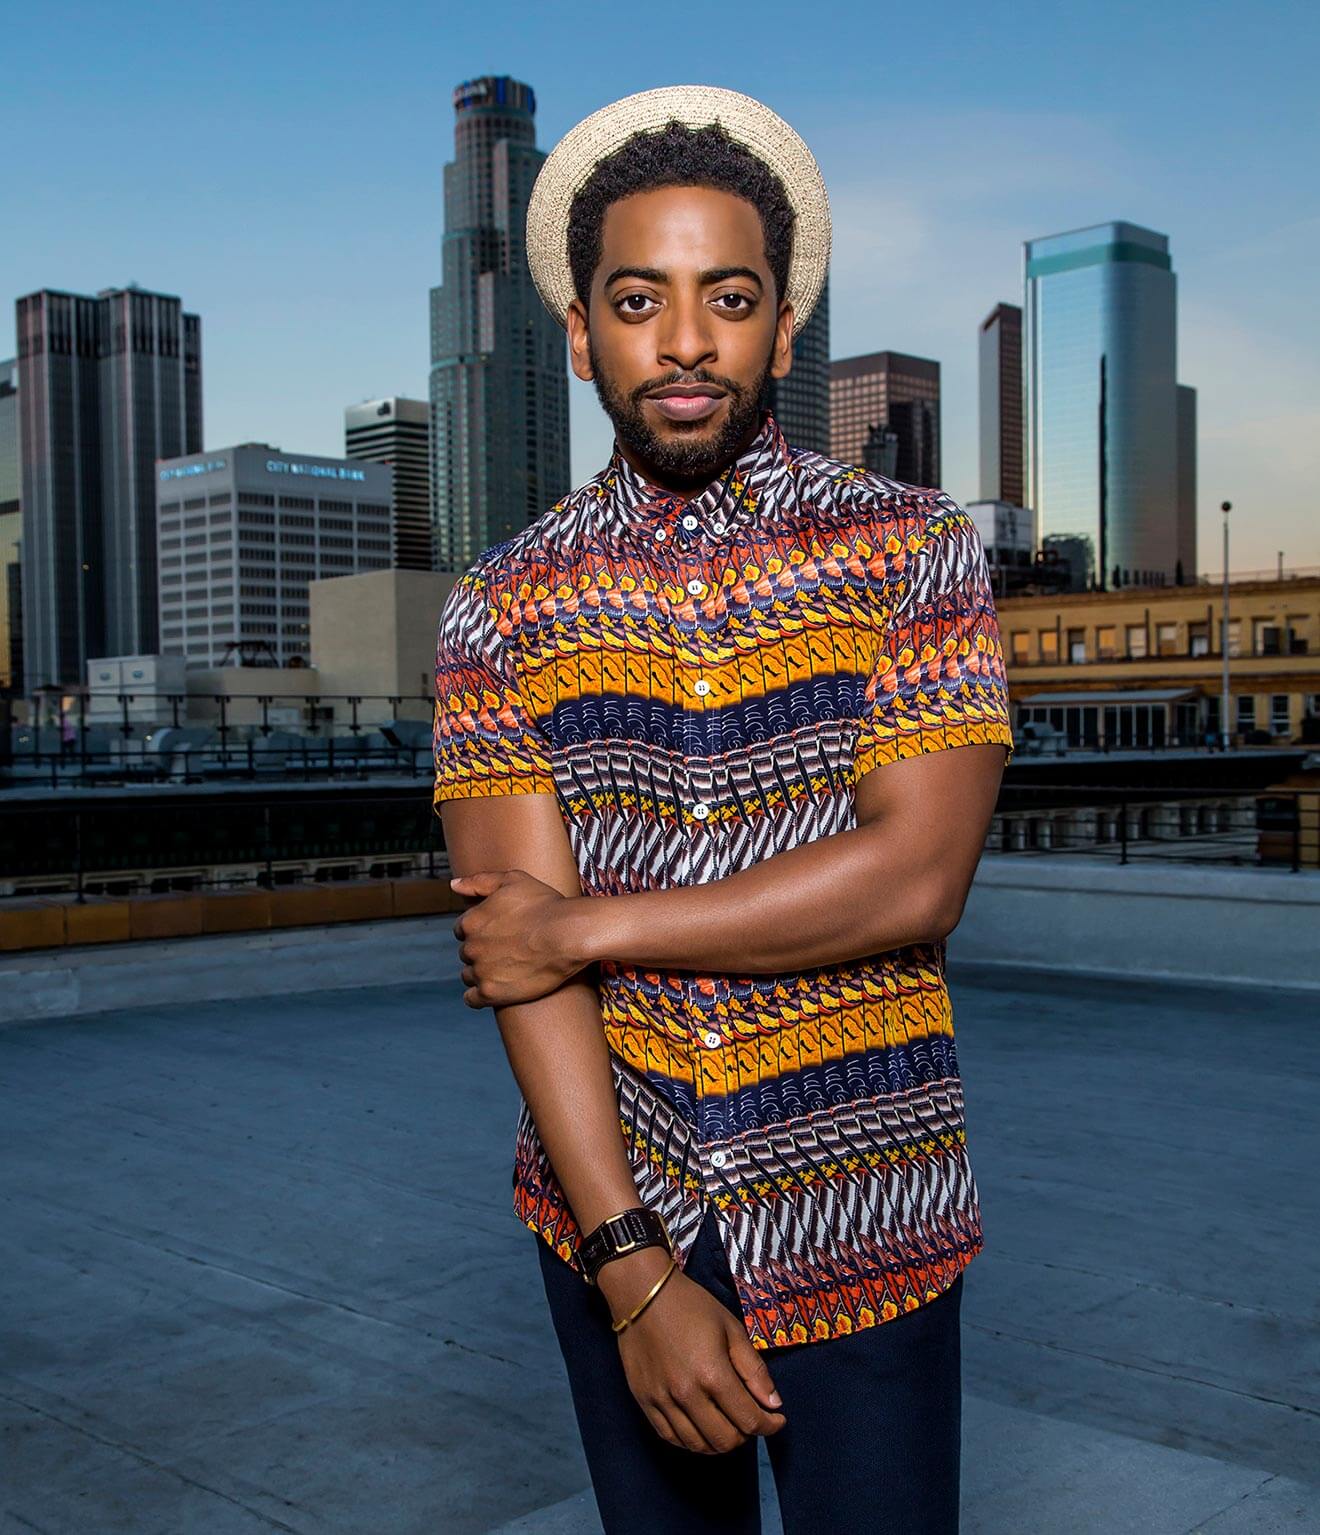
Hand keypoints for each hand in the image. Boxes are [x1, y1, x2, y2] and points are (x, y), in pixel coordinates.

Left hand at [450, 869, 591, 1006]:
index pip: (463, 930)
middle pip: (467, 953)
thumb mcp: (512, 880)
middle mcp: (470, 947)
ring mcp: (480, 972)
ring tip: (505, 970)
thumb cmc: (545, 905)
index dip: (480, 931)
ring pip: (469, 975)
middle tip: (506, 950)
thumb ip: (479, 882)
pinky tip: (494, 989)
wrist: (568, 934)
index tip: (498, 933)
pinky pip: (472, 999)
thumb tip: (454, 885)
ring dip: (481, 973)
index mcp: (471, 921)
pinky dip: (478, 996)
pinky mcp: (491, 993)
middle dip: (482, 951)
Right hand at [600, 1250, 785, 1453]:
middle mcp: (687, 1394)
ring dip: (719, 1442)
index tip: (777, 1420)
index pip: (749, 1420)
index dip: (770, 1426)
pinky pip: (670, 1437)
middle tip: (750, 1419)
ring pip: (697, 1445)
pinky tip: (701, 1428)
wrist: (642, 1293)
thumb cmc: (690, 1305)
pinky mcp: (644, 1401)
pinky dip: (691, 1441)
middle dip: (746, 1436)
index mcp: (713, 1374)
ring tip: (728, 1425)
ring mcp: (662, 1400)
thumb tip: (773, 1404)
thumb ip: (753, 1369)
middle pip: (725, 1440)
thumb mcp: (731, 1329)